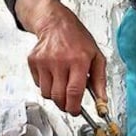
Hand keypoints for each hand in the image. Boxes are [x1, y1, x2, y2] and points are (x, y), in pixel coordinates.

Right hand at [17, 0, 106, 114]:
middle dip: (65, 105)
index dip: (74, 107)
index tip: (76, 112)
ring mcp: (44, 61)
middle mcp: (60, 61)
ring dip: (55, 95)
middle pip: (58, 97)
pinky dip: (46, 85)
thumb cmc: (78, 39)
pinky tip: (54, 74)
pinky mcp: (33, 61)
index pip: (74, 91)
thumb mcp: (96, 57)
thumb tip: (102, 101)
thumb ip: (100, 81)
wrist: (56, 23)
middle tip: (70, 103)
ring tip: (62, 84)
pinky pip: (38, 85)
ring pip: (46, 94)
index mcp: (78, 60)